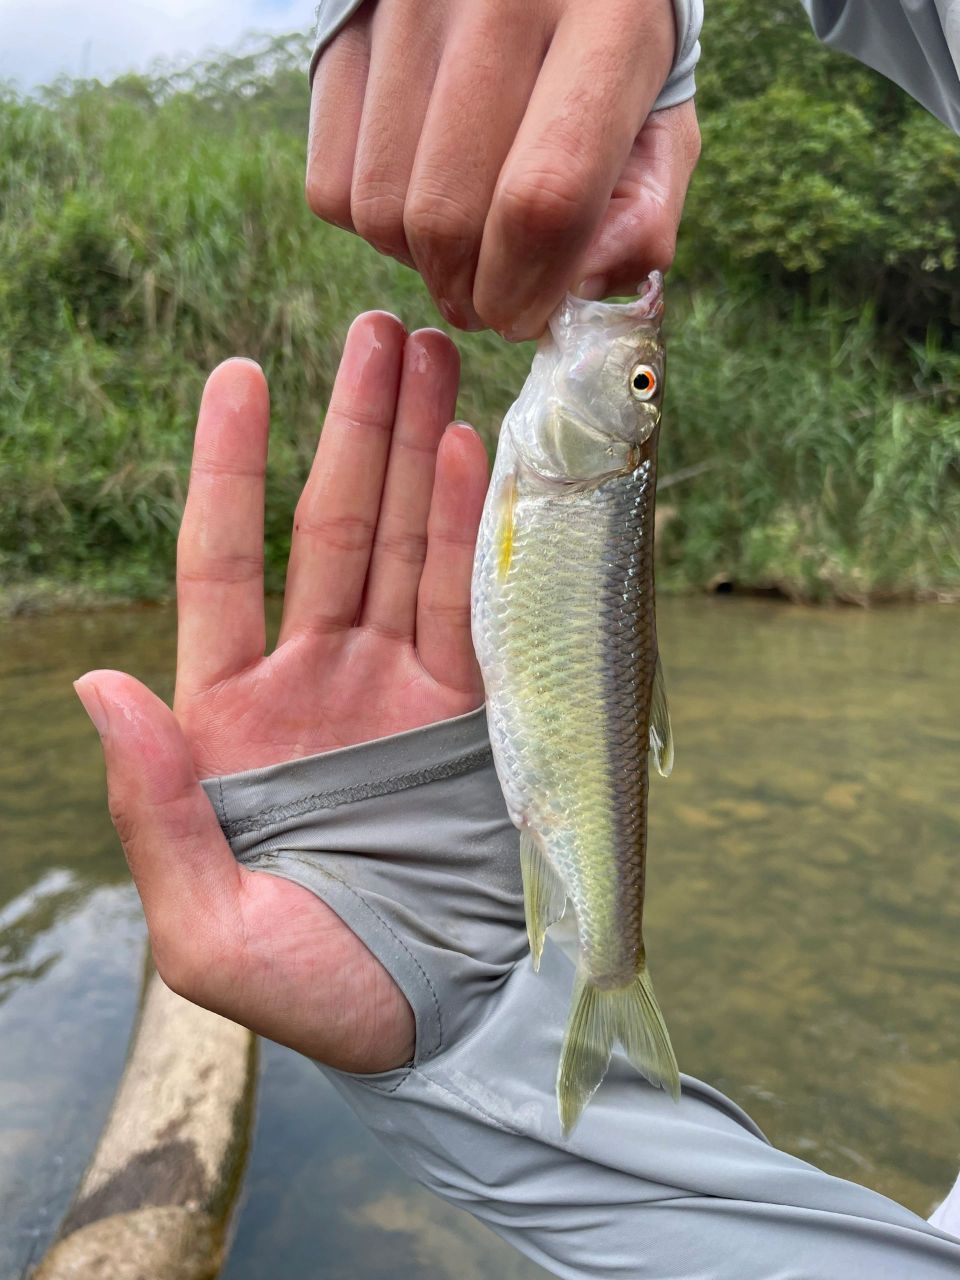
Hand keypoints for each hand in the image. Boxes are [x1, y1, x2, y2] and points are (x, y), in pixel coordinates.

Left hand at [73, 315, 488, 1072]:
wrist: (436, 1028)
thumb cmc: (311, 994)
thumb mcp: (202, 931)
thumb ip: (153, 809)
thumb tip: (98, 686)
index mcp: (231, 720)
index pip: (222, 565)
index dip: (227, 469)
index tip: (237, 374)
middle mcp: (317, 682)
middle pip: (328, 528)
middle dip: (348, 426)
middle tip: (378, 326)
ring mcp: (398, 689)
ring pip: (405, 544)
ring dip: (415, 448)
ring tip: (433, 354)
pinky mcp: (471, 710)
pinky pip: (470, 601)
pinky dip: (470, 528)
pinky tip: (471, 452)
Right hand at [306, 0, 700, 339]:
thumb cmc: (602, 54)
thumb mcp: (659, 122)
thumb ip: (643, 216)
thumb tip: (577, 293)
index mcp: (609, 19)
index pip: (543, 198)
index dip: (525, 287)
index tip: (525, 315)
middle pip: (446, 217)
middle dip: (468, 292)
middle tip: (491, 294)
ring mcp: (407, 4)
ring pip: (382, 210)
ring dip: (419, 262)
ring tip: (460, 238)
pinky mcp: (340, 25)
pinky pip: (331, 188)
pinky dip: (371, 224)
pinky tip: (416, 194)